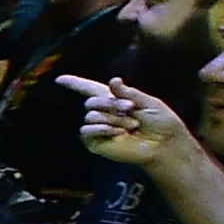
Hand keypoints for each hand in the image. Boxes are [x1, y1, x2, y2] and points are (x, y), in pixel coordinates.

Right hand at [66, 73, 198, 175]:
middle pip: (91, 102)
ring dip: (113, 118)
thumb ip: (128, 92)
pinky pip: (86, 130)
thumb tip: (113, 81)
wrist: (164, 144)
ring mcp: (99, 129)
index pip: (89, 89)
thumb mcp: (149, 102)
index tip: (59, 79)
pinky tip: (119, 133)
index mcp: (115, 100)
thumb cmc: (161, 123)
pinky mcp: (95, 143)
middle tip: (131, 109)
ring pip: (91, 115)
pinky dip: (103, 129)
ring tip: (131, 125)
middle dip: (111, 104)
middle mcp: (104, 114)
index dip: (74, 83)